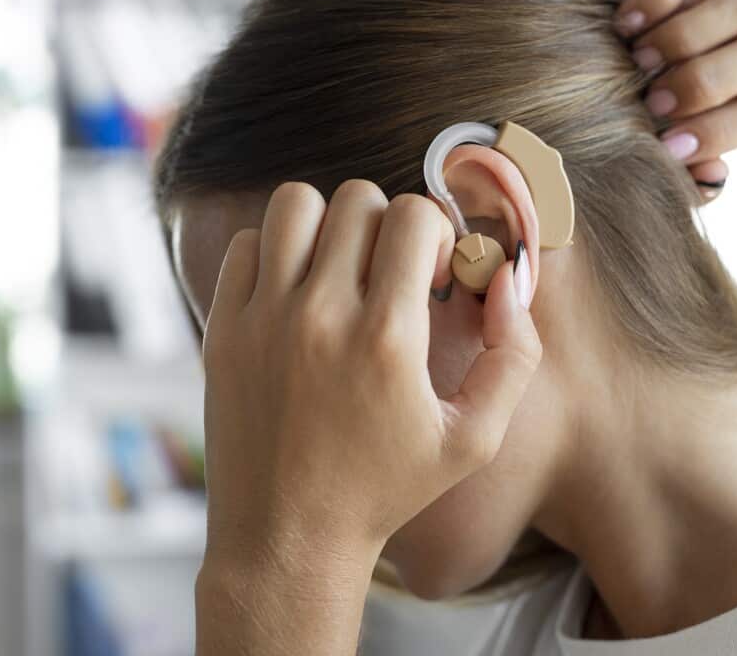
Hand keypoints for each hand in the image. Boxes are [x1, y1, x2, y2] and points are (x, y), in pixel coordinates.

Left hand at [198, 181, 541, 571]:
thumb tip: (506, 277)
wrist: (288, 537)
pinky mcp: (223, 329)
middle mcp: (321, 317)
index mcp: (388, 338)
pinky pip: (245, 244)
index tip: (431, 277)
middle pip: (357, 199)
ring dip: (328, 223)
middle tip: (389, 274)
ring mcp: (263, 320)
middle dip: (386, 225)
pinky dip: (275, 252)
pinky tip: (296, 292)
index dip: (435, 233)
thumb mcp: (475, 438)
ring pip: (294, 203)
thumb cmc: (386, 489)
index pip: (413, 215)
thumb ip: (512, 353)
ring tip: (339, 268)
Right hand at [607, 0, 736, 201]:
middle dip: (707, 82)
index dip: (724, 131)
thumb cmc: (627, 133)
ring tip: (636, 62)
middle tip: (652, 103)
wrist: (582, 81)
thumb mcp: (654, 164)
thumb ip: (685, 178)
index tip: (668, 147)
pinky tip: (622, 26)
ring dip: (688, 38)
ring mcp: (720, 5)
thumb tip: (713, 174)